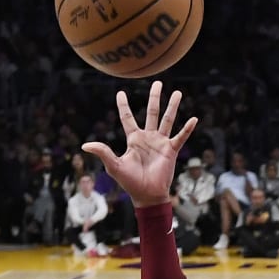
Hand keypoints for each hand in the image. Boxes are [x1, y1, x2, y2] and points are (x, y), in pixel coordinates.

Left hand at [82, 82, 197, 208]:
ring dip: (172, 106)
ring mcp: (161, 143)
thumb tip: (85, 145)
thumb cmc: (130, 183)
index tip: (121, 93)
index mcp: (134, 139)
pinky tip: (194, 119)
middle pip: (152, 112)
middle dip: (154, 97)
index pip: (127, 118)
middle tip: (157, 82)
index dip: (123, 105)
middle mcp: (148, 138)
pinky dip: (187, 129)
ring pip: (167, 120)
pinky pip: (180, 137)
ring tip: (177, 92)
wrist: (147, 196)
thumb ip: (102, 152)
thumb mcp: (114, 166)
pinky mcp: (171, 151)